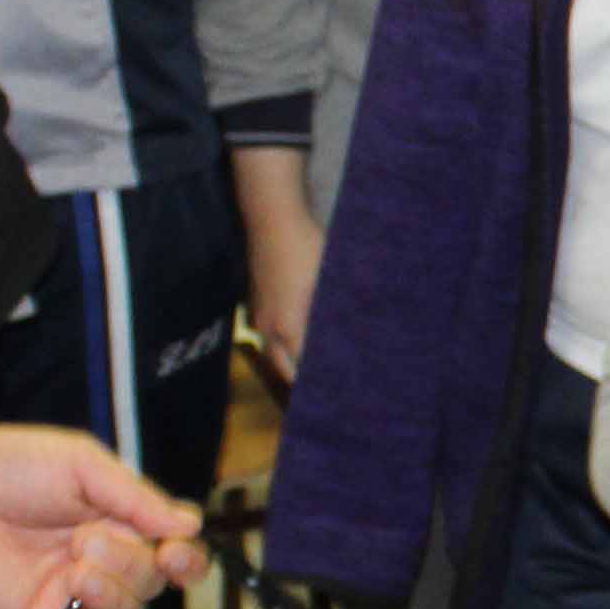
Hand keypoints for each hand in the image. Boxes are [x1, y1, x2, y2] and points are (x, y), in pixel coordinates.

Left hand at [0, 423, 208, 608]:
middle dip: (127, 565)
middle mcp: (108, 563)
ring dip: (109, 599)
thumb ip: (134, 496)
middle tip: (82, 540)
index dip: (185, 559)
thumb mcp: (80, 464)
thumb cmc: (11, 466)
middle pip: (150, 586)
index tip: (170, 552)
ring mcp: (77, 598)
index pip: (179, 553)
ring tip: (72, 572)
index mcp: (125, 522)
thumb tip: (189, 525)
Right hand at [231, 158, 321, 382]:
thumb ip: (335, 314)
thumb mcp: (329, 282)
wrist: (272, 218)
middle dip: (302, 380)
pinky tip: (299, 338)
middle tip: (325, 386)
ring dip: (290, 361)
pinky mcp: (256, 301)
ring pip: (273, 351)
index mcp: (289, 327)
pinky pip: (268, 334)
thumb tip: (353, 336)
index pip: (304, 369)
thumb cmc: (306, 248)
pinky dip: (283, 343)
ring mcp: (259, 314)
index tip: (339, 390)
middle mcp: (269, 327)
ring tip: (313, 367)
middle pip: (284, 368)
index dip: (320, 380)